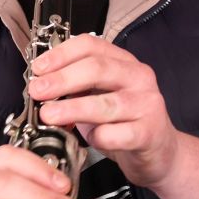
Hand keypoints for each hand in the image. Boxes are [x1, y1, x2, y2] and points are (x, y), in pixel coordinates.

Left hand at [29, 34, 179, 187]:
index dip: (61, 54)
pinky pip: (118, 134)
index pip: (91, 45)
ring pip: (106, 103)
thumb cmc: (123, 122)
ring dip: (72, 108)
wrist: (159, 152)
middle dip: (62, 79)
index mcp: (124, 62)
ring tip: (48, 115)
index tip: (38, 68)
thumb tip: (41, 85)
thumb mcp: (99, 97)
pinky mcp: (149, 133)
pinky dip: (98, 137)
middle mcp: (138, 77)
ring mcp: (147, 104)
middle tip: (38, 91)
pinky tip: (88, 139)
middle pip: (97, 69)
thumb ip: (76, 87)